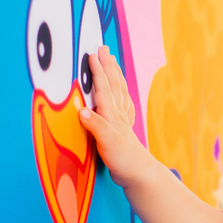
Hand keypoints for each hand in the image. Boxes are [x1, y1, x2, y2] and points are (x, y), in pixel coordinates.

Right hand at [78, 46, 148, 189]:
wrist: (140, 174)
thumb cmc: (124, 160)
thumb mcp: (107, 144)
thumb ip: (95, 127)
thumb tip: (82, 111)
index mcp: (111, 115)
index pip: (103, 88)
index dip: (97, 71)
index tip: (93, 53)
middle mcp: (118, 115)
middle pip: (113, 84)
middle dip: (108, 66)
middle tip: (104, 48)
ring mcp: (122, 121)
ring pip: (119, 92)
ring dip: (115, 75)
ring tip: (113, 62)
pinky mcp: (123, 129)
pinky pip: (123, 105)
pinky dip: (121, 94)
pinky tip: (122, 93)